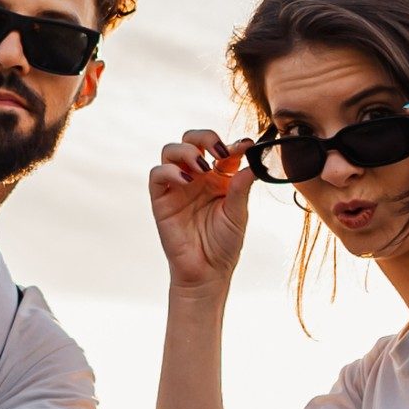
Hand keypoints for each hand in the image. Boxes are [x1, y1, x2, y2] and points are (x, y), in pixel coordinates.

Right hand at [148, 129, 251, 295]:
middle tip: (219, 151)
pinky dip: (170, 171)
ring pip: (172, 150)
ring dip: (186, 151)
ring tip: (201, 167)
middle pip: (193, 139)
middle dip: (205, 136)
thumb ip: (241, 187)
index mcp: (219, 177)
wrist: (207, 272)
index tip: (246, 146)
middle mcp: (197, 176)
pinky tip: (186, 180)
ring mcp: (178, 185)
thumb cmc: (224, 245)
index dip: (233, 144)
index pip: (222, 149)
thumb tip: (250, 162)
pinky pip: (158, 174)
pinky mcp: (161, 198)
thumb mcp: (238, 213)